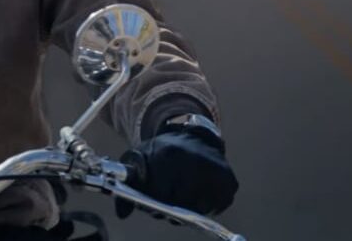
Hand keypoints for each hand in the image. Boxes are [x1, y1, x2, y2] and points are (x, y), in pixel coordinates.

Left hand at [115, 127, 237, 218]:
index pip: (161, 196)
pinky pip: (215, 207)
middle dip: (170, 209)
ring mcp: (216, 172)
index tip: (150, 203)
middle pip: (181, 205)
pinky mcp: (230, 182)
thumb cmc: (160, 152)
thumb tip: (121, 214)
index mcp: (169, 155)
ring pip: (199, 209)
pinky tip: (196, 193)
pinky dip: (205, 206)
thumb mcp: (138, 160)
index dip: (153, 205)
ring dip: (188, 208)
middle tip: (165, 201)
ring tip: (180, 194)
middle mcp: (196, 162)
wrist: (189, 137)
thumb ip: (127, 184)